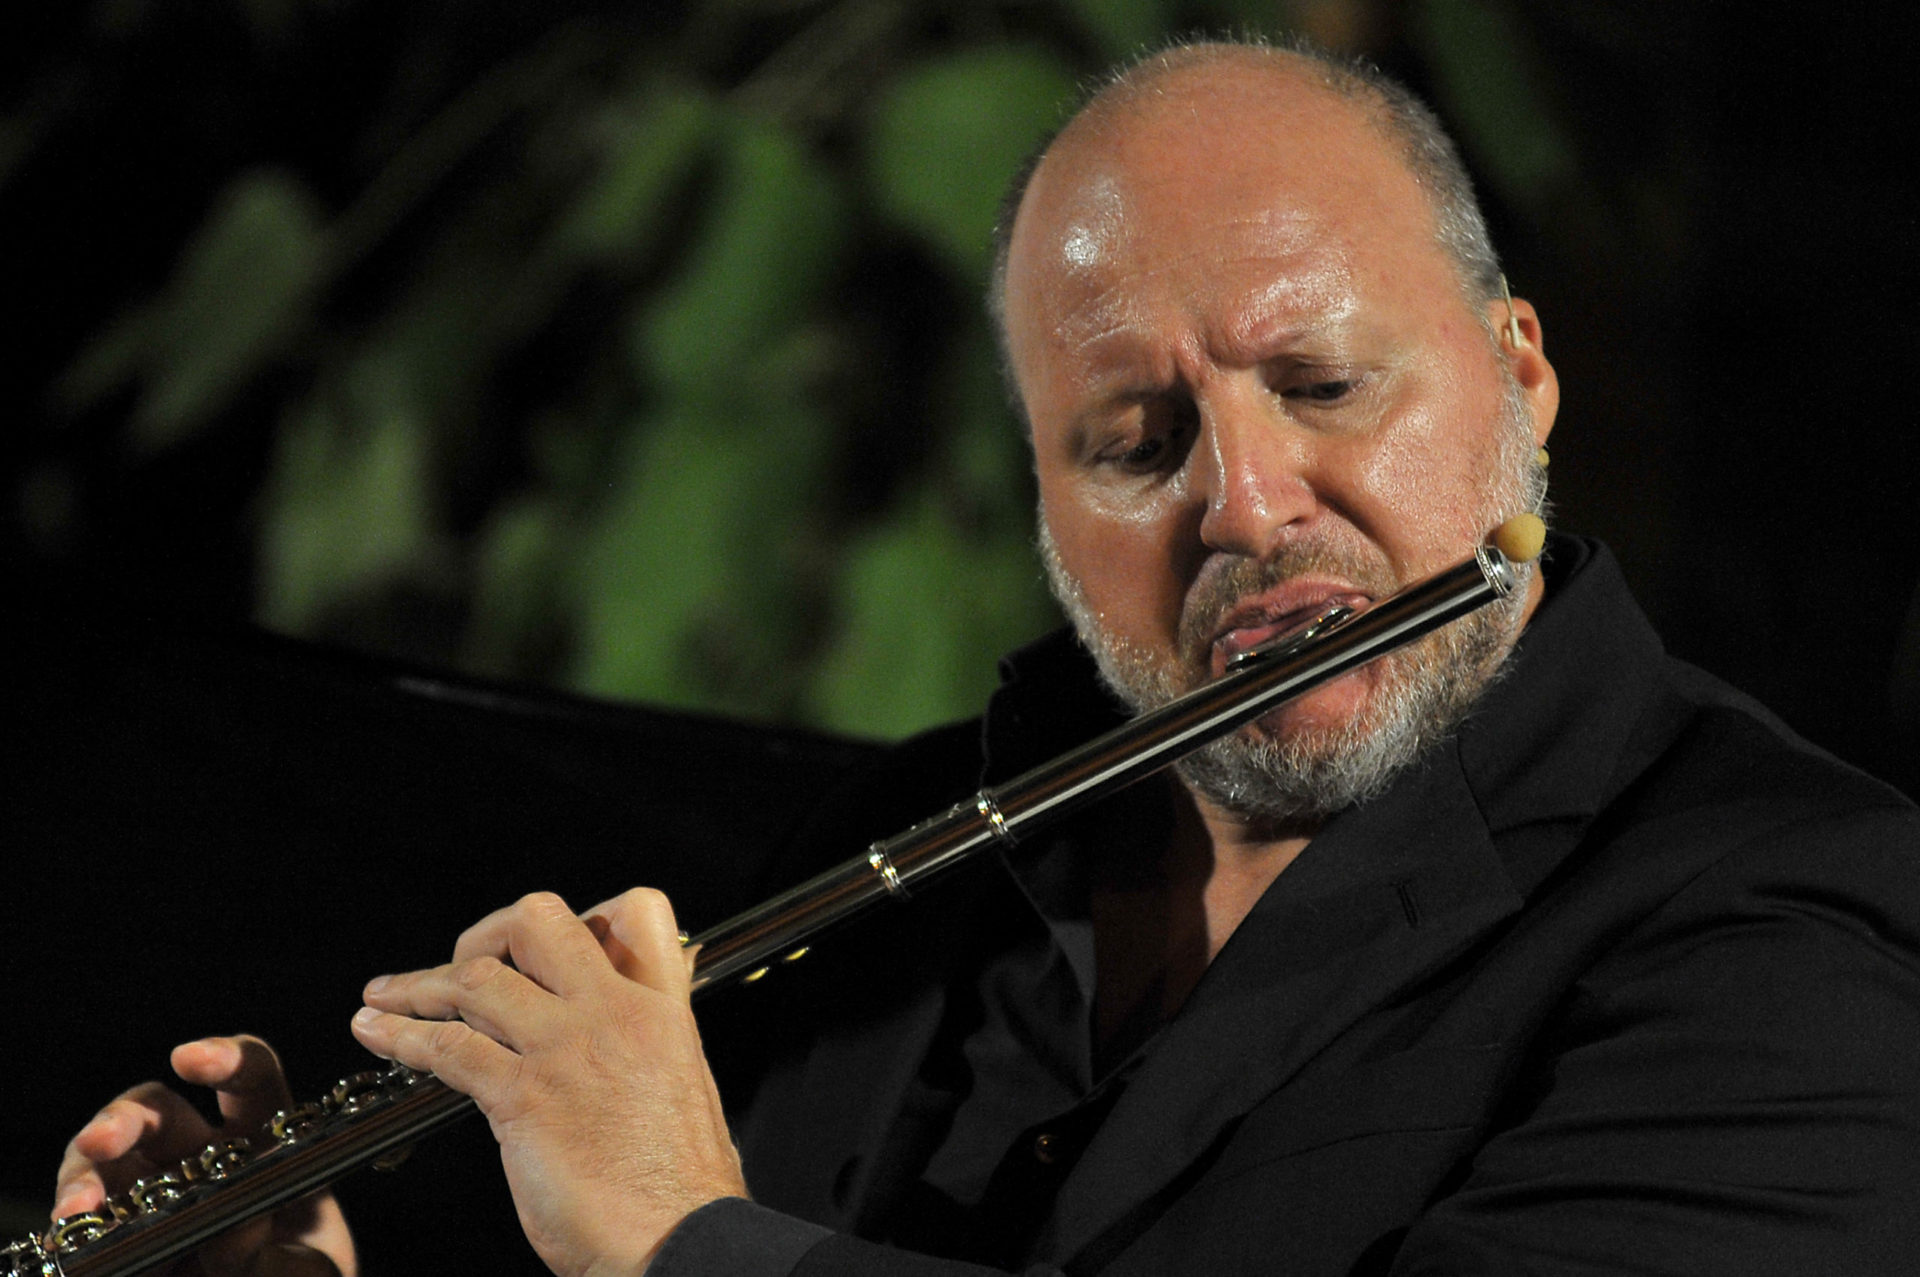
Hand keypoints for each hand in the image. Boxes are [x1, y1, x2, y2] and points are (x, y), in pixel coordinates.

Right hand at [53, 1035, 355, 1275]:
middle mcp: (206, 1155)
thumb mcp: (301, 1270)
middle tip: (104, 1139)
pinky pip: (85, 1218)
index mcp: (269, 1142)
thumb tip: (236, 1220)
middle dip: (125, 1119)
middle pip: (158, 1111)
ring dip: (84, 1174)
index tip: (189, 1059)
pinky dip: (73, 1224)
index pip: (253, 1077)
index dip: (226, 1058)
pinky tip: (69, 1237)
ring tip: (77, 1206)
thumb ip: (266, 1248)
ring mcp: (154, 1192)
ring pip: (106, 1160)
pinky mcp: (119, 1232)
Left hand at [351, 889, 745, 1276]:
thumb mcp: (681, 1089)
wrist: (678, 1240)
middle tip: (466, 964)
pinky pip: (447, 1046)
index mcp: (661, 1011)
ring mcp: (564, 1050)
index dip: (584, 916)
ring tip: (386, 995)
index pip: (635, 911)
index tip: (548, 950)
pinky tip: (376, 1032)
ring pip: (478, 978)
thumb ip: (645, 1054)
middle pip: (540, 921)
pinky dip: (400, 1034)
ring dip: (420, 984)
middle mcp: (613, 1014)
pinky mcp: (523, 1097)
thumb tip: (619, 1053)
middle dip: (489, 934)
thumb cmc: (680, 1190)